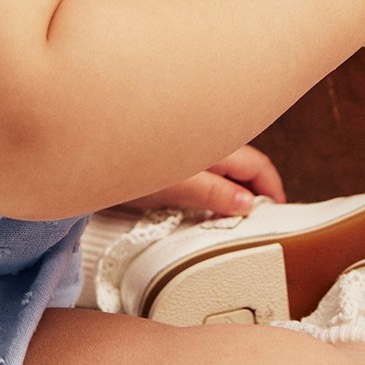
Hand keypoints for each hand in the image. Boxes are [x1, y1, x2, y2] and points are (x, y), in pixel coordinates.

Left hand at [121, 143, 285, 216]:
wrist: (87, 151)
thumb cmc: (125, 163)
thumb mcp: (175, 186)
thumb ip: (213, 193)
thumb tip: (249, 204)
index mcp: (214, 145)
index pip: (259, 166)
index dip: (273, 192)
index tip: (277, 217)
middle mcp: (205, 141)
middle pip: (244, 166)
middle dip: (254, 192)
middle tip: (255, 223)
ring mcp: (189, 147)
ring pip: (224, 169)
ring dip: (231, 191)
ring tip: (227, 220)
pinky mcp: (172, 155)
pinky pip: (205, 171)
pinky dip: (211, 188)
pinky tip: (199, 205)